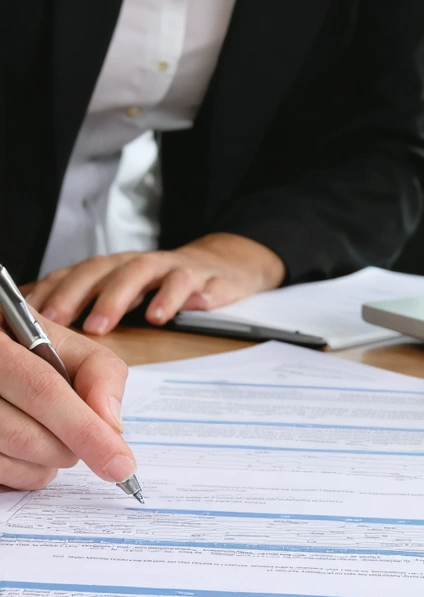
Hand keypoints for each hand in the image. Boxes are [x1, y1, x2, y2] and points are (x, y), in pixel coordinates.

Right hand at [0, 317, 136, 489]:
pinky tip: (31, 451)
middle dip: (72, 448)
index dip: (86, 431)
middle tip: (88, 439)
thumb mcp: (66, 344)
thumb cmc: (29, 348)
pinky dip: (28, 472)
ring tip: (55, 436)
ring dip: (50, 463)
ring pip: (12, 460)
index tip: (122, 465)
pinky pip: (1, 474)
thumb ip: (98, 372)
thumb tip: (112, 425)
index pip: (44, 392)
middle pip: (27, 436)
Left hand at [25, 233, 285, 334]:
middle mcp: (134, 264)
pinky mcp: (198, 276)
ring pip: (135, 273)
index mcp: (112, 269)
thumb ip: (92, 307)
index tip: (25, 318)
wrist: (224, 266)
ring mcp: (166, 267)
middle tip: (53, 321)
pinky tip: (160, 318)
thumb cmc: (166, 287)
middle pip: (98, 270)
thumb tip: (44, 332)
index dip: (48, 293)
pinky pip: (182, 283)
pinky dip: (169, 298)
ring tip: (99, 326)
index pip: (73, 275)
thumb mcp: (128, 295)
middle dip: (72, 295)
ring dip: (114, 298)